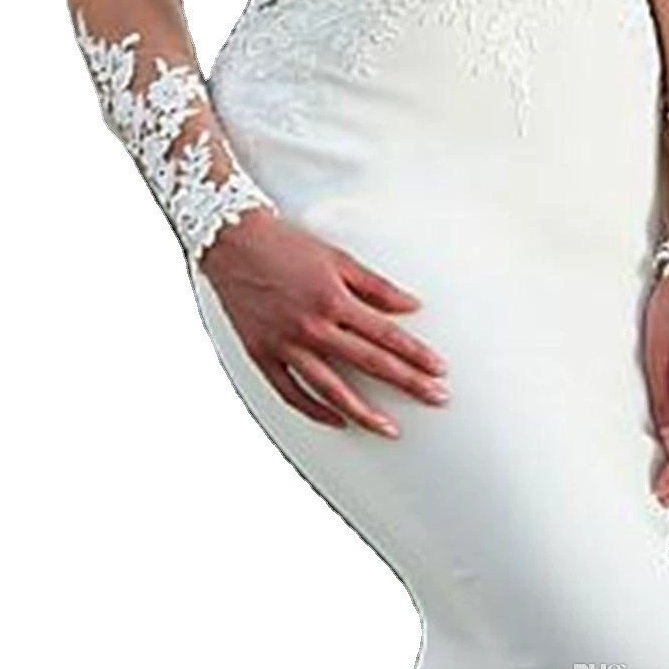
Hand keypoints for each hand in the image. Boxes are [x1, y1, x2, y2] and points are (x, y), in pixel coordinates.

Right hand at [199, 208, 449, 435]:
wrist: (230, 239)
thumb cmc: (282, 242)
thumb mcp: (334, 256)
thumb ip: (374, 285)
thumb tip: (410, 306)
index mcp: (332, 298)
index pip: (386, 335)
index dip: (416, 354)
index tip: (439, 370)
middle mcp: (311, 325)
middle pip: (369, 362)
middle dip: (408, 383)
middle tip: (437, 399)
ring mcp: (285, 343)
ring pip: (332, 389)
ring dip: (364, 412)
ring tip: (390, 429)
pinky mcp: (262, 353)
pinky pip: (291, 392)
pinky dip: (314, 410)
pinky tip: (336, 419)